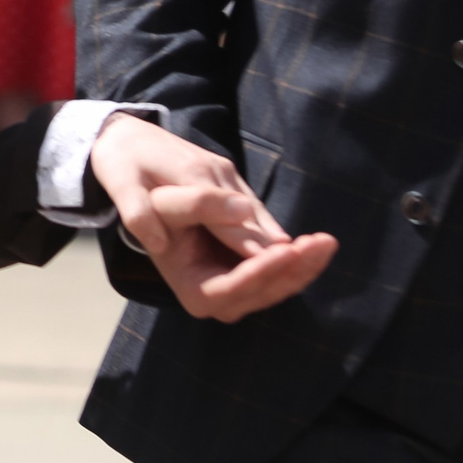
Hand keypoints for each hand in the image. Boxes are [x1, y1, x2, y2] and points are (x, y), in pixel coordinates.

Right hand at [88, 112, 336, 322]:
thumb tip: (245, 213)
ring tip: (326, 243)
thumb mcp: (163, 189)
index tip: (287, 250)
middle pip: (259, 292)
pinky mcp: (244, 264)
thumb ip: (200, 205)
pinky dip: (299, 259)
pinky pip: (277, 270)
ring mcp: (229, 281)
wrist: (136, 170)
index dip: (259, 272)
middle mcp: (209, 290)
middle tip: (321, 244)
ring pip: (275, 285)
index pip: (229, 289)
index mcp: (183, 281)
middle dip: (292, 271)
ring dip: (303, 267)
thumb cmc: (140, 181)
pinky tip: (320, 243)